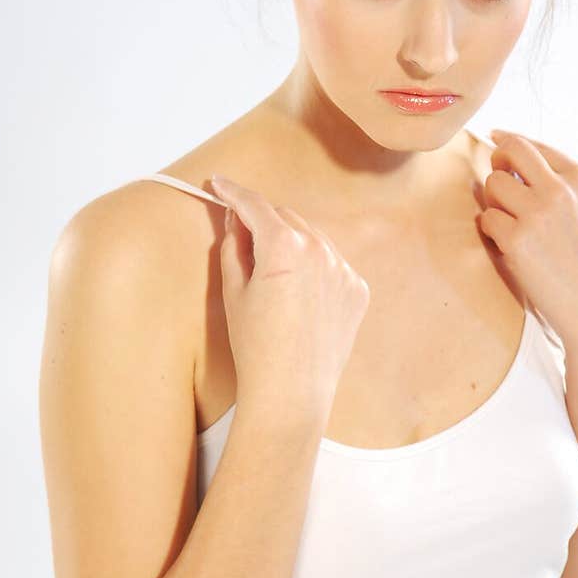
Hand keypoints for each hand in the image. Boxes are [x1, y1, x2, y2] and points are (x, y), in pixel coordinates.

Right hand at [208, 175, 370, 412]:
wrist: (292, 393)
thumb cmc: (255, 346)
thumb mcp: (234, 291)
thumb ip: (234, 246)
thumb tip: (238, 220)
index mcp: (284, 246)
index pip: (255, 205)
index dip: (234, 192)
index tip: (220, 184)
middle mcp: (320, 249)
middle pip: (286, 218)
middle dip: (264, 222)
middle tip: (243, 238)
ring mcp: (344, 268)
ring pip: (312, 239)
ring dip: (292, 245)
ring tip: (274, 279)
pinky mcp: (357, 288)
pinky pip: (332, 264)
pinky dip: (315, 268)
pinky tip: (300, 298)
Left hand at [476, 129, 577, 352]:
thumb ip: (559, 183)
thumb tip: (512, 157)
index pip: (535, 145)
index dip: (509, 140)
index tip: (496, 137)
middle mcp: (561, 189)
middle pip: (511, 151)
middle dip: (497, 159)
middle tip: (498, 176)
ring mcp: (538, 213)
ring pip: (494, 183)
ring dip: (494, 201)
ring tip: (511, 222)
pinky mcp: (517, 239)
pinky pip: (486, 217)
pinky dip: (491, 229)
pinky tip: (507, 243)